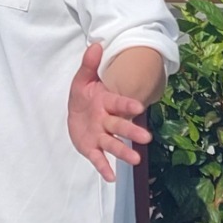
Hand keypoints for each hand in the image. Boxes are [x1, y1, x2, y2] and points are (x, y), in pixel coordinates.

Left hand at [68, 43, 150, 182]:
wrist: (75, 112)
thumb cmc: (84, 95)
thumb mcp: (82, 78)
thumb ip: (89, 63)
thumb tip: (96, 44)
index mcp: (106, 102)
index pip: (119, 103)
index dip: (128, 105)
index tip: (139, 108)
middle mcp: (107, 120)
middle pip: (120, 126)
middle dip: (132, 132)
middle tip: (146, 138)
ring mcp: (100, 135)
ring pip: (113, 143)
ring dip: (124, 152)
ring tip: (136, 160)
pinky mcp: (91, 148)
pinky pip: (98, 158)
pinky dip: (104, 167)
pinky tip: (111, 178)